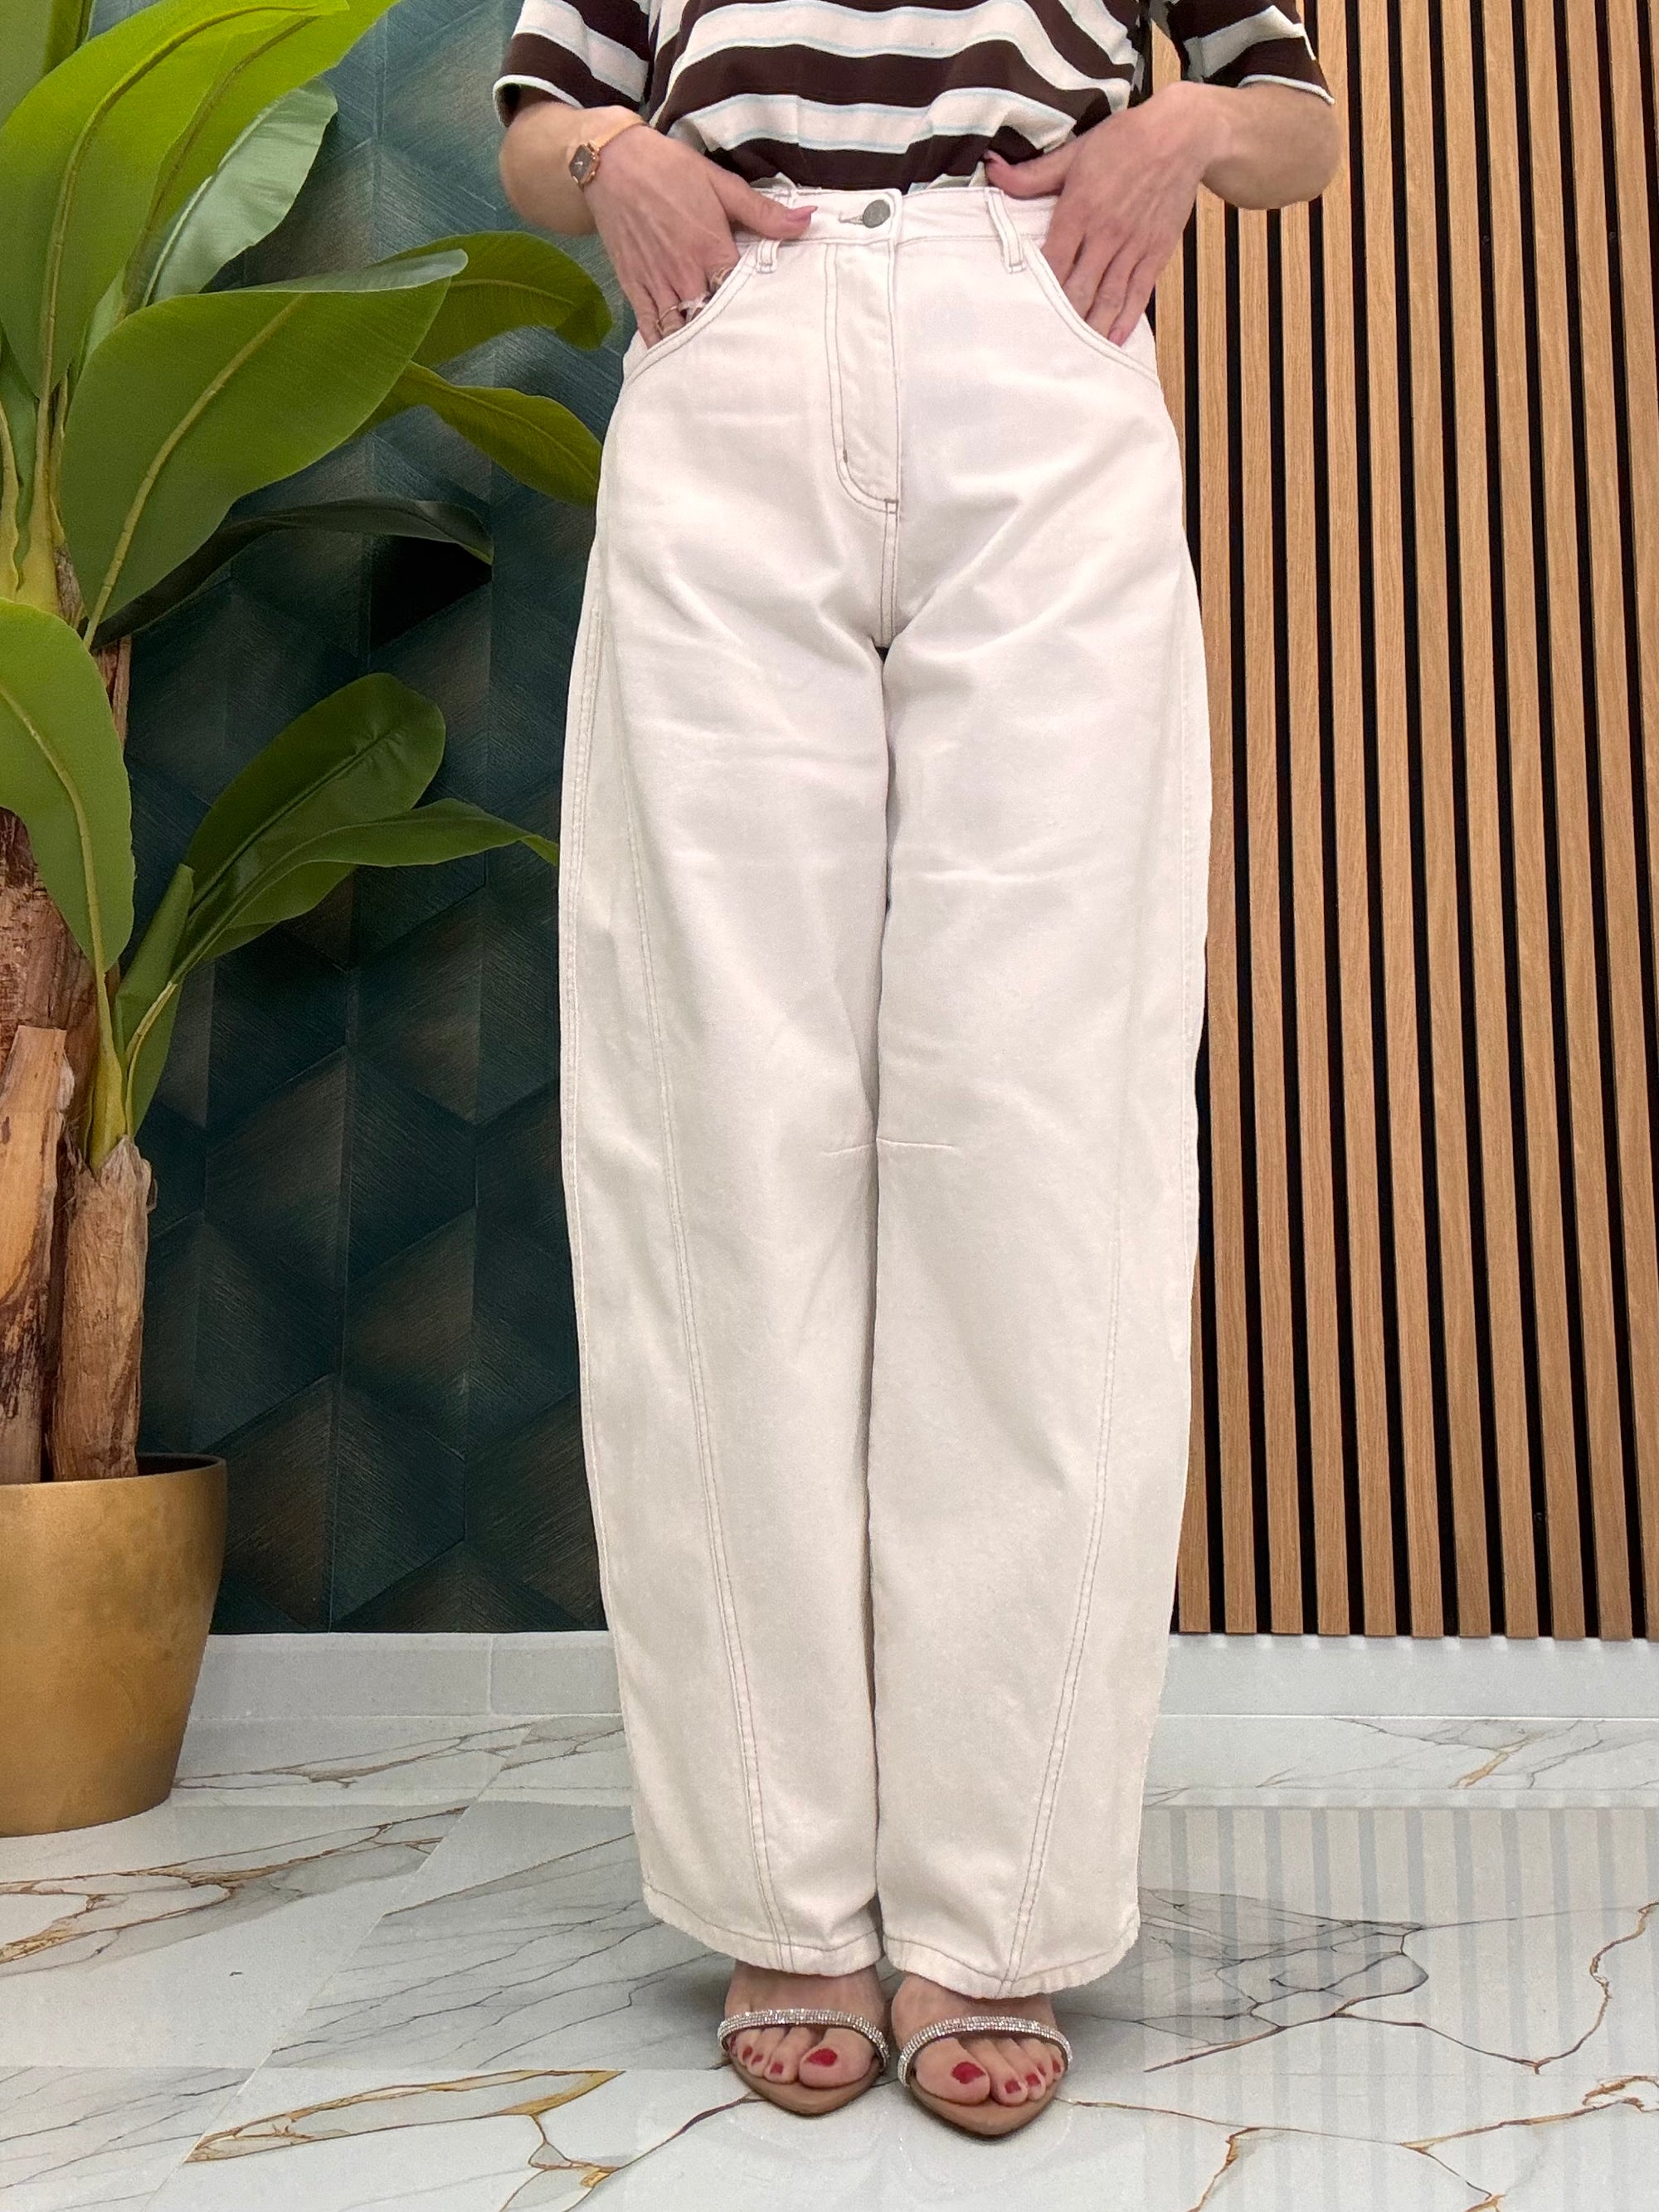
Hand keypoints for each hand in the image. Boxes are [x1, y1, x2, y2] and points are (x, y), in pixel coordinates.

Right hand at [586, 128, 810, 345]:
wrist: (610, 163)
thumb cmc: (668, 169)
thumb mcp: (720, 184)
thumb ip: (763, 212)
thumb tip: (808, 220)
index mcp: (712, 252)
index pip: (743, 297)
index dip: (758, 311)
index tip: (773, 320)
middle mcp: (685, 277)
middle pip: (715, 321)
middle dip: (731, 335)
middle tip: (751, 350)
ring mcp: (658, 286)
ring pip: (683, 332)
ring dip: (700, 347)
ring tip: (719, 363)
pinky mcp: (635, 289)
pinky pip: (651, 329)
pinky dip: (664, 347)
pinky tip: (678, 362)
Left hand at [985, 84, 1230, 345]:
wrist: (1182, 136)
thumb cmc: (1125, 141)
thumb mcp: (1075, 153)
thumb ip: (1033, 174)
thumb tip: (992, 171)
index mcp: (1080, 210)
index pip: (1052, 262)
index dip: (1038, 290)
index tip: (1023, 311)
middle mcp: (1106, 234)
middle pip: (1078, 289)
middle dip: (1062, 319)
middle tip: (1044, 345)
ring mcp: (1133, 246)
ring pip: (1108, 298)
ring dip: (1091, 328)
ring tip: (1075, 353)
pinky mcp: (1156, 252)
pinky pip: (1138, 293)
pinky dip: (1125, 319)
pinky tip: (1112, 339)